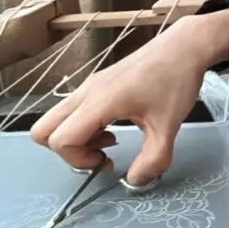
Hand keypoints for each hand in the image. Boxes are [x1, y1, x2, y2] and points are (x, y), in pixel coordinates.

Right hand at [29, 9, 228, 185]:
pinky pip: (72, 110)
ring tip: (111, 139)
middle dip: (66, 152)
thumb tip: (134, 181)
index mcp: (100, 100)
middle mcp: (87, 91)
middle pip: (44, 129)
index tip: (107, 161)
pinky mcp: (97, 82)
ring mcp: (89, 84)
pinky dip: (83, 125)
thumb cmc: (176, 80)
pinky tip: (114, 125)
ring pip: (56, 119)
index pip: (60, 139)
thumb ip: (152, 160)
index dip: (77, 160)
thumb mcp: (169, 126)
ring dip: (75, 138)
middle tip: (99, 154)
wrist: (184, 46)